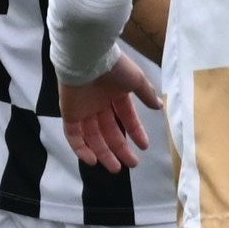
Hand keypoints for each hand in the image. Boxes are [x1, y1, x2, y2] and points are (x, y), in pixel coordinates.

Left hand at [61, 55, 163, 171]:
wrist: (87, 59)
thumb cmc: (114, 67)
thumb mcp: (136, 79)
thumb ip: (146, 94)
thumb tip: (159, 106)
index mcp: (114, 94)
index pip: (126, 117)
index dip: (135, 132)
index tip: (144, 146)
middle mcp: (99, 104)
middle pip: (110, 131)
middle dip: (120, 148)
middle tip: (132, 164)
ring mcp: (83, 110)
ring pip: (93, 137)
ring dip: (104, 153)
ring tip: (116, 168)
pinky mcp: (69, 114)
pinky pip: (74, 136)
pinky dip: (81, 149)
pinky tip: (93, 161)